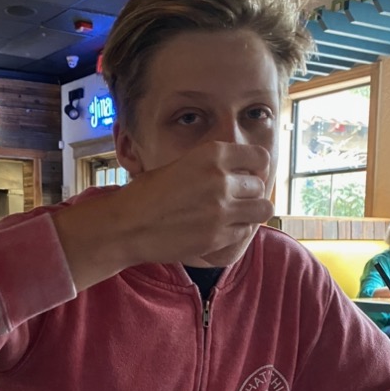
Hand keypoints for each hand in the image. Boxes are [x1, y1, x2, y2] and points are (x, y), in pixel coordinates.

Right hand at [53, 142, 273, 290]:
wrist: (127, 225)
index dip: (257, 168)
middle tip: (235, 201)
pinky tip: (222, 230)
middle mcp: (221, 179)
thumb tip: (240, 173)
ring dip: (251, 213)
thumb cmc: (148, 194)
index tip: (248, 177)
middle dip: (249, 193)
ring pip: (262, 209)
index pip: (259, 157)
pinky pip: (246, 231)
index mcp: (212, 154)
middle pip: (260, 185)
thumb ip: (213, 166)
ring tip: (235, 216)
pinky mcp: (218, 236)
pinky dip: (238, 231)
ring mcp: (221, 210)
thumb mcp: (181, 165)